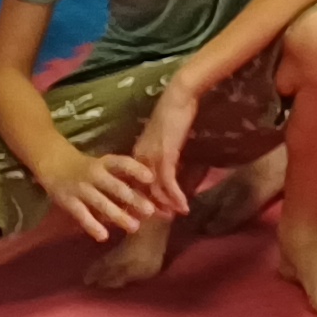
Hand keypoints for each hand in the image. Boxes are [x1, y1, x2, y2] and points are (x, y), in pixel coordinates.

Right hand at [38, 147, 166, 243]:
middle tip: (150, 211)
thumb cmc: (87, 166)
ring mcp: (80, 187)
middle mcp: (94, 173)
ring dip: (118, 215)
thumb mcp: (104, 165)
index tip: (151, 178)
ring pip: (101, 202)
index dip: (137, 169)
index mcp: (105, 163)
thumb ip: (122, 176)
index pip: (123, 163)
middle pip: (115, 186)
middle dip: (133, 199)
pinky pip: (81, 214)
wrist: (54, 162)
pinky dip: (92, 225)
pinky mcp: (67, 200)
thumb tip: (151, 191)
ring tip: (134, 227)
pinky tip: (103, 236)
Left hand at [129, 79, 203, 211]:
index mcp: (138, 153)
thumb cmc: (173, 112)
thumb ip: (162, 151)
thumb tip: (168, 163)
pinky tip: (183, 205)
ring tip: (174, 215)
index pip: (134, 182)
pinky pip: (168, 183)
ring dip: (165, 204)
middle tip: (162, 218)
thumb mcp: (164, 136)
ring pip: (154, 189)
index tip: (146, 210)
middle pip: (142, 189)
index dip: (140, 198)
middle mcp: (141, 158)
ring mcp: (152, 158)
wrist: (178, 98)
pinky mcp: (165, 156)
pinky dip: (175, 196)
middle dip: (151, 206)